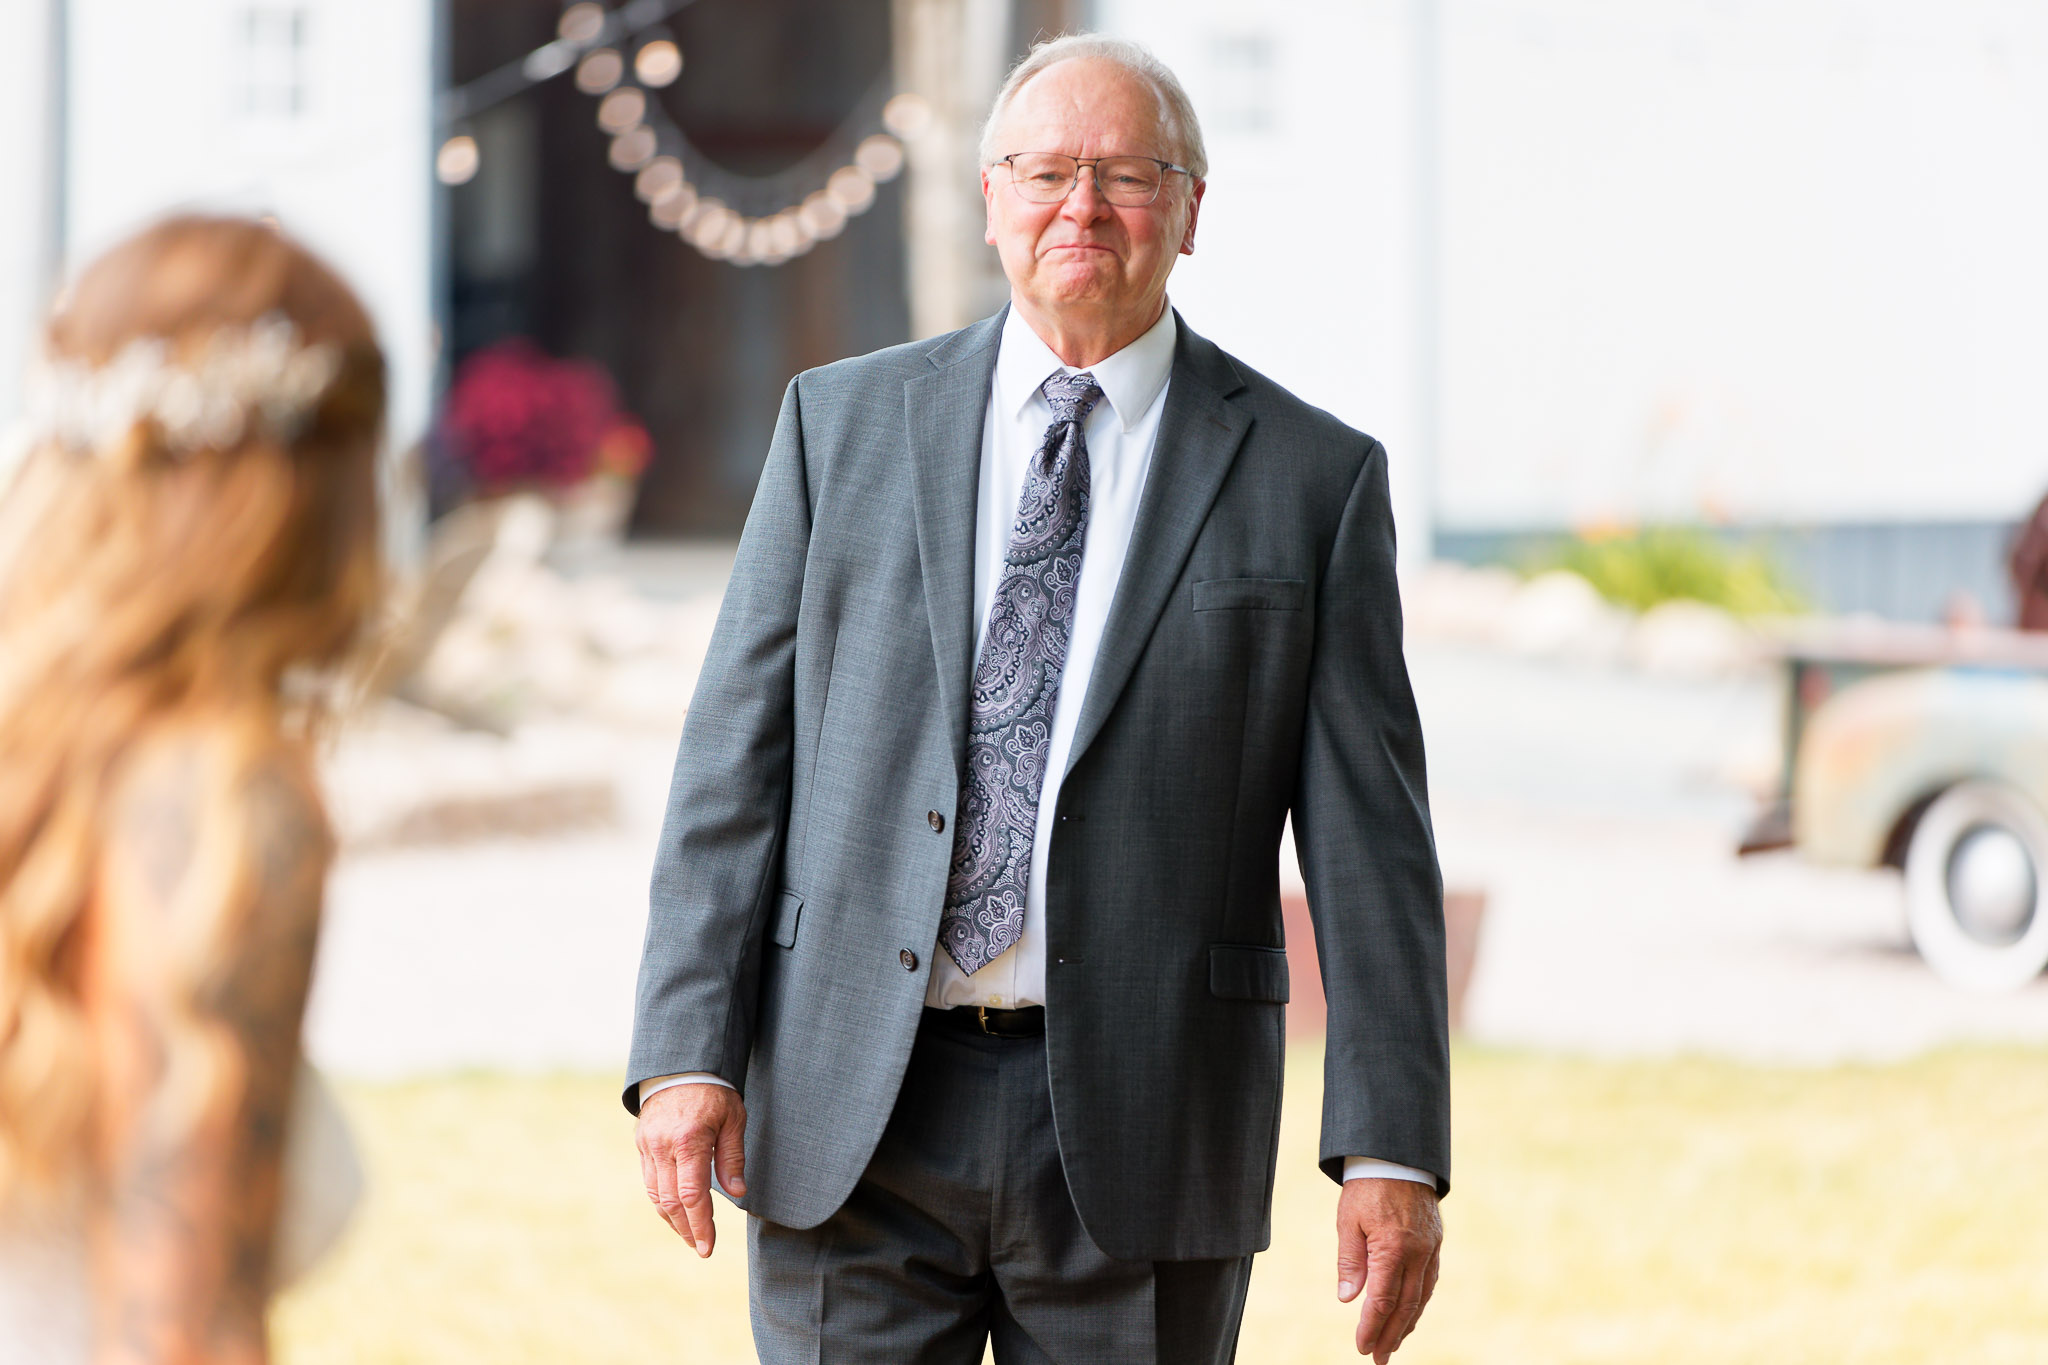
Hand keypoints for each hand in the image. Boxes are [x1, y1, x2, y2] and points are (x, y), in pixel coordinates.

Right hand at [635, 1083, 747, 1256]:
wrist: (680, 1064)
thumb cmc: (714, 1091)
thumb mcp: (734, 1118)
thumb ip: (732, 1157)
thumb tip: (737, 1193)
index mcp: (689, 1141)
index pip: (691, 1196)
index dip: (700, 1225)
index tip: (707, 1247)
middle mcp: (663, 1147)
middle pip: (671, 1202)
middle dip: (687, 1229)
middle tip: (702, 1247)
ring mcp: (649, 1146)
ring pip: (656, 1195)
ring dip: (672, 1220)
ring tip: (690, 1235)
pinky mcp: (642, 1144)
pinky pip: (650, 1181)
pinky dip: (662, 1201)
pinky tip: (675, 1211)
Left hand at [1335, 1177, 1442, 1360]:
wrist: (1398, 1156)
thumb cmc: (1367, 1187)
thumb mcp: (1348, 1221)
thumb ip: (1350, 1261)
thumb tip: (1348, 1299)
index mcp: (1392, 1248)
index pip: (1382, 1300)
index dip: (1372, 1327)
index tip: (1362, 1346)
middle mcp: (1416, 1253)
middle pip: (1405, 1306)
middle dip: (1390, 1335)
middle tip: (1378, 1358)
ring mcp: (1430, 1249)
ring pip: (1421, 1297)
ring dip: (1407, 1324)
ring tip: (1393, 1344)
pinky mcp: (1436, 1243)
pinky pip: (1429, 1281)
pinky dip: (1419, 1302)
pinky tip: (1411, 1314)